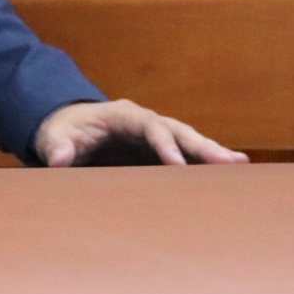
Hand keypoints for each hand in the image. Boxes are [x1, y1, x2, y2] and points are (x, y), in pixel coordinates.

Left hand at [34, 99, 247, 167]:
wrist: (67, 128)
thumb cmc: (61, 130)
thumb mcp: (52, 136)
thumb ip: (56, 146)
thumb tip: (60, 159)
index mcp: (123, 116)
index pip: (150, 126)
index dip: (164, 144)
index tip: (176, 164)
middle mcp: (146, 122)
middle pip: (179, 131)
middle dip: (203, 146)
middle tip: (228, 162)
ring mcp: (155, 136)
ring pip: (188, 142)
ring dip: (212, 154)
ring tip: (241, 166)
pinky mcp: (157, 152)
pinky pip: (184, 157)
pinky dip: (203, 165)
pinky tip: (228, 178)